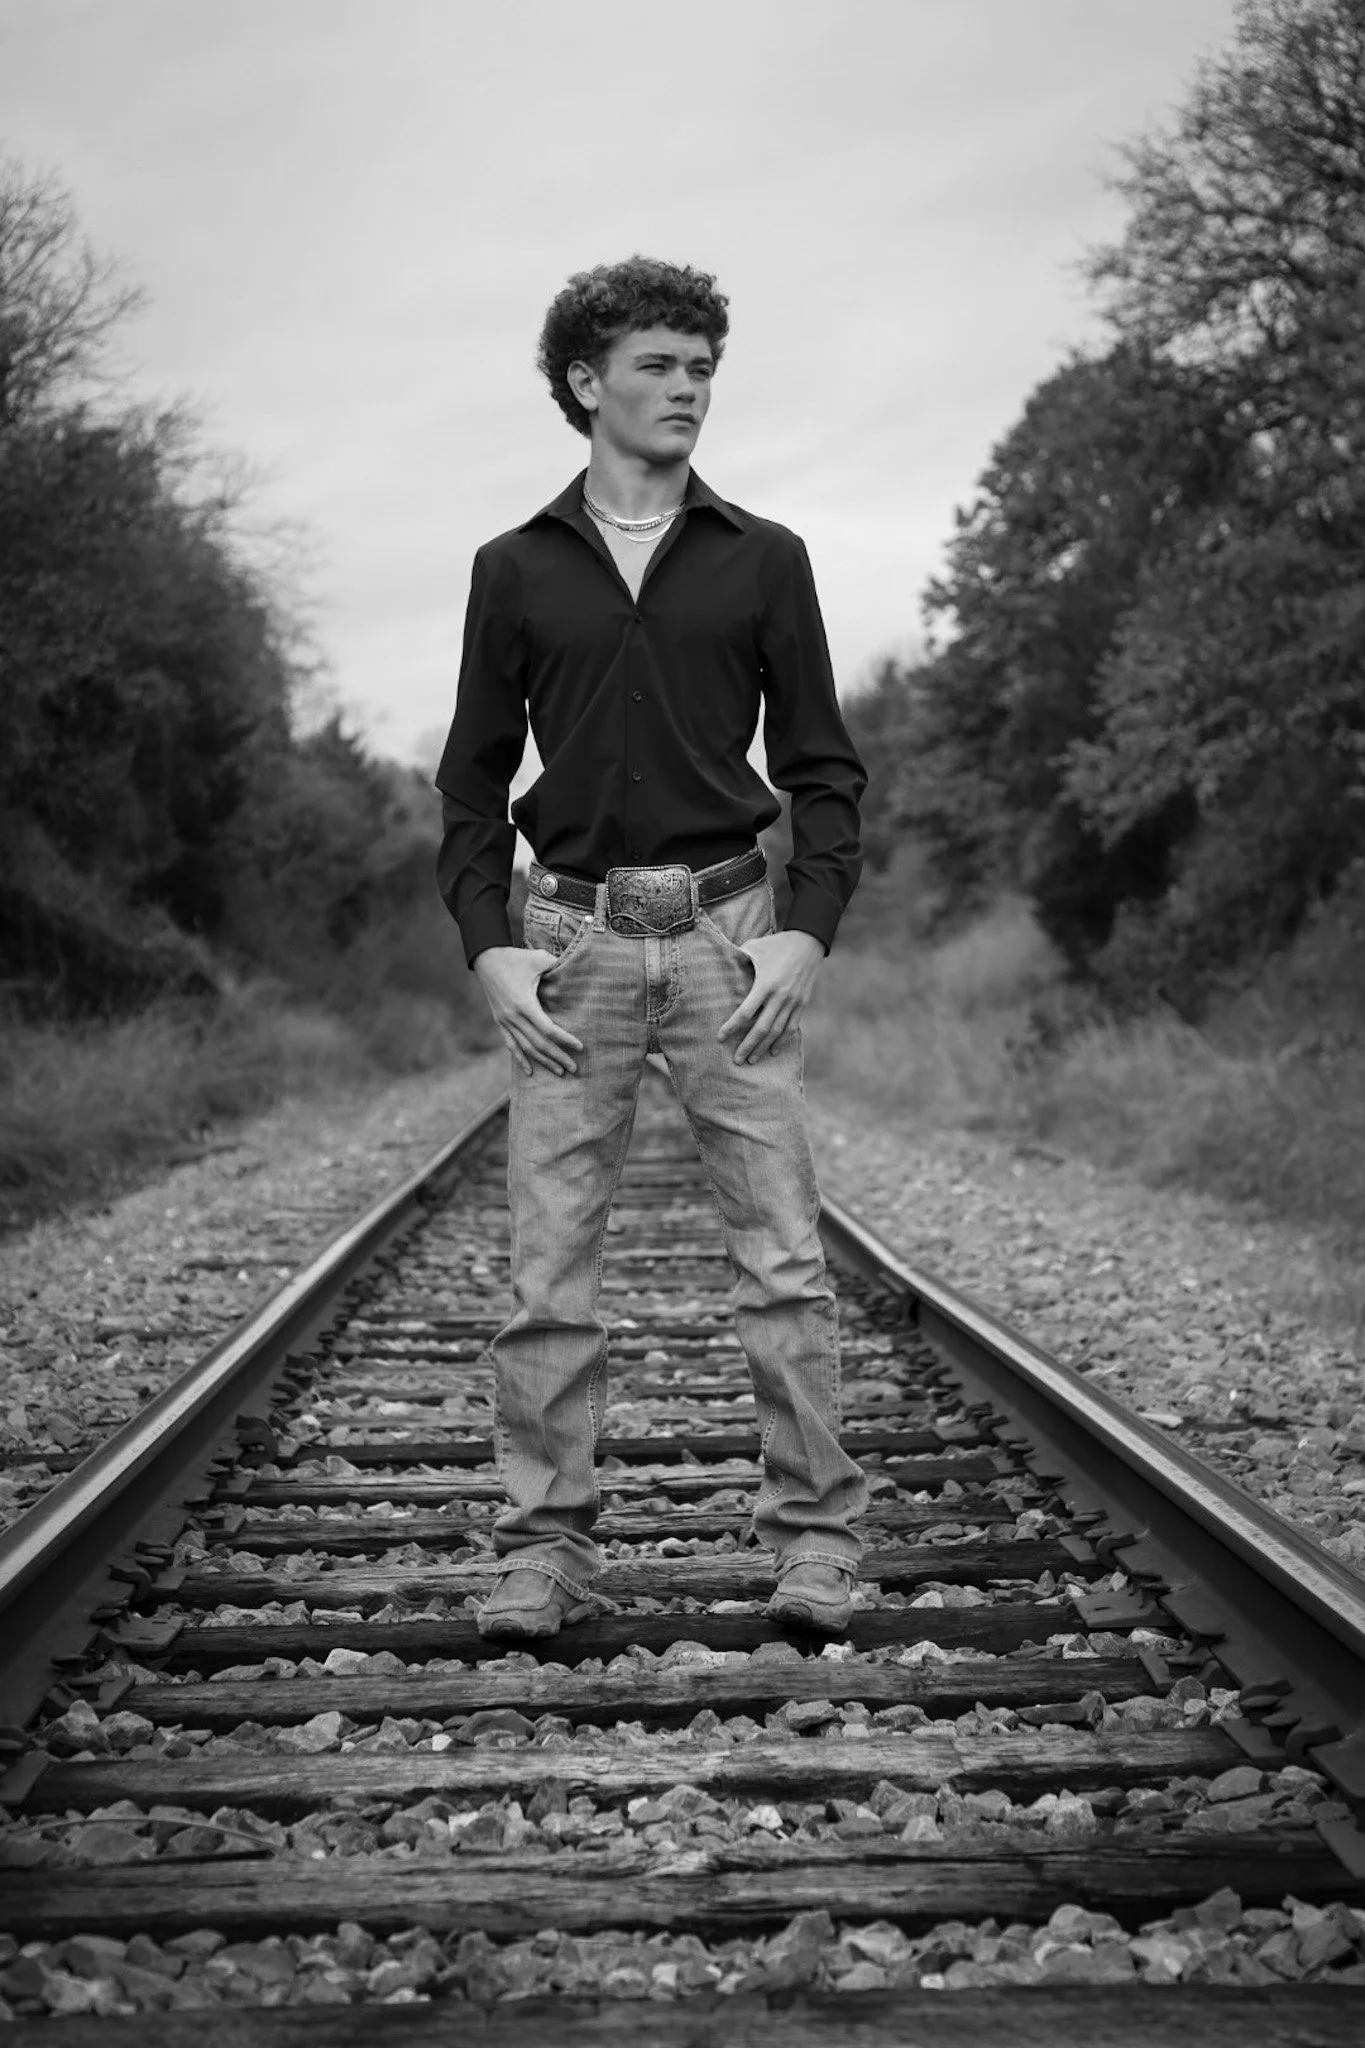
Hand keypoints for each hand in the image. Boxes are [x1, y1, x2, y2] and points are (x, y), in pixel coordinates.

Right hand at [473, 946, 584, 1076]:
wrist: (487, 958)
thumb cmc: (516, 958)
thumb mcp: (538, 959)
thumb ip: (558, 966)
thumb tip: (578, 970)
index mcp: (524, 1003)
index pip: (548, 1029)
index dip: (565, 1040)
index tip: (580, 1047)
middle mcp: (513, 1016)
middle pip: (539, 1044)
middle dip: (558, 1057)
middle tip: (575, 1068)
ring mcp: (505, 1021)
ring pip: (526, 1048)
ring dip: (544, 1061)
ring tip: (560, 1072)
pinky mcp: (500, 1021)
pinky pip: (511, 1044)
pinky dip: (521, 1059)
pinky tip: (530, 1072)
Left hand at [717, 929, 823, 1063]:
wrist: (808, 942)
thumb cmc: (776, 944)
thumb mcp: (754, 947)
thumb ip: (738, 958)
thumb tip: (721, 965)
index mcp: (765, 984)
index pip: (746, 1012)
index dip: (732, 1027)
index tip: (720, 1038)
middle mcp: (780, 996)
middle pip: (761, 1029)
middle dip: (747, 1046)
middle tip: (736, 1061)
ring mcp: (793, 1002)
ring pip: (777, 1032)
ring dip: (763, 1048)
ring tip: (752, 1060)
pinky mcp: (802, 1003)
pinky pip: (791, 1027)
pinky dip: (782, 1041)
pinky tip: (773, 1051)